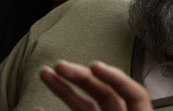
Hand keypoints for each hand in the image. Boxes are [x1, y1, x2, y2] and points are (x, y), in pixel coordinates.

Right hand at [35, 60, 151, 110]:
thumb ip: (116, 108)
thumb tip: (96, 75)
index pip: (134, 94)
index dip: (116, 78)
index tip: (94, 66)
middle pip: (103, 93)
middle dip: (81, 76)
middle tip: (60, 65)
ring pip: (82, 105)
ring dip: (62, 88)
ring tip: (44, 72)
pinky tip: (37, 109)